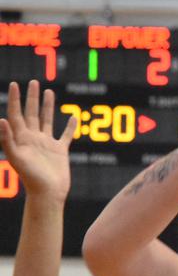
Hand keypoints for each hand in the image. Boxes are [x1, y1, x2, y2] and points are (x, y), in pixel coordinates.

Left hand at [0, 80, 75, 202]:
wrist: (48, 193)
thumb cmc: (30, 178)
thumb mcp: (16, 157)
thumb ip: (7, 139)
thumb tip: (2, 119)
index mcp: (21, 138)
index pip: (16, 114)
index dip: (15, 99)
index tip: (14, 84)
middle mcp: (32, 138)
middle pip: (31, 113)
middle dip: (31, 98)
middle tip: (34, 82)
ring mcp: (46, 144)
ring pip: (47, 120)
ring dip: (48, 106)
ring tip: (49, 92)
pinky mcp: (60, 151)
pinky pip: (66, 135)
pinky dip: (70, 126)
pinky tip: (73, 117)